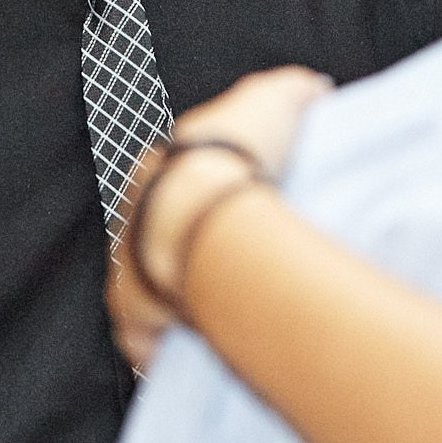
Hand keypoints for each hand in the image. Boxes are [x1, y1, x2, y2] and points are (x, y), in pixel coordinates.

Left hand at [108, 67, 332, 369]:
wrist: (209, 208)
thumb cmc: (239, 156)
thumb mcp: (275, 100)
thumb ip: (294, 91)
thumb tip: (312, 89)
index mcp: (162, 167)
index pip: (175, 183)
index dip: (203, 199)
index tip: (232, 214)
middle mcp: (134, 213)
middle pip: (156, 235)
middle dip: (184, 250)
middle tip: (230, 269)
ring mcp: (128, 262)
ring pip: (146, 285)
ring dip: (176, 298)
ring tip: (219, 314)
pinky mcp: (133, 310)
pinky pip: (144, 336)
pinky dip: (163, 347)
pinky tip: (193, 353)